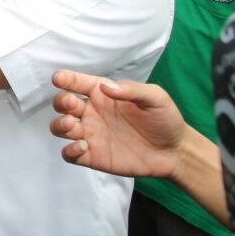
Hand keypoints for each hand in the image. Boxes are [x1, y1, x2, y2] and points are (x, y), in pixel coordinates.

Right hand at [49, 70, 185, 178]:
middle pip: (62, 104)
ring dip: (59, 125)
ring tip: (71, 125)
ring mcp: (91, 135)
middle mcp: (92, 113)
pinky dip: (69, 150)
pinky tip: (82, 147)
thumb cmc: (165, 120)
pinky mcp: (93, 157)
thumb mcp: (155, 97)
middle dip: (61, 102)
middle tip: (72, 104)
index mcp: (102, 95)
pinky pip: (70, 154)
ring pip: (60, 128)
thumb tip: (106, 87)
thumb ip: (131, 90)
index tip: (59, 79)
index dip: (66, 79)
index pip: (77, 83)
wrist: (175, 152)